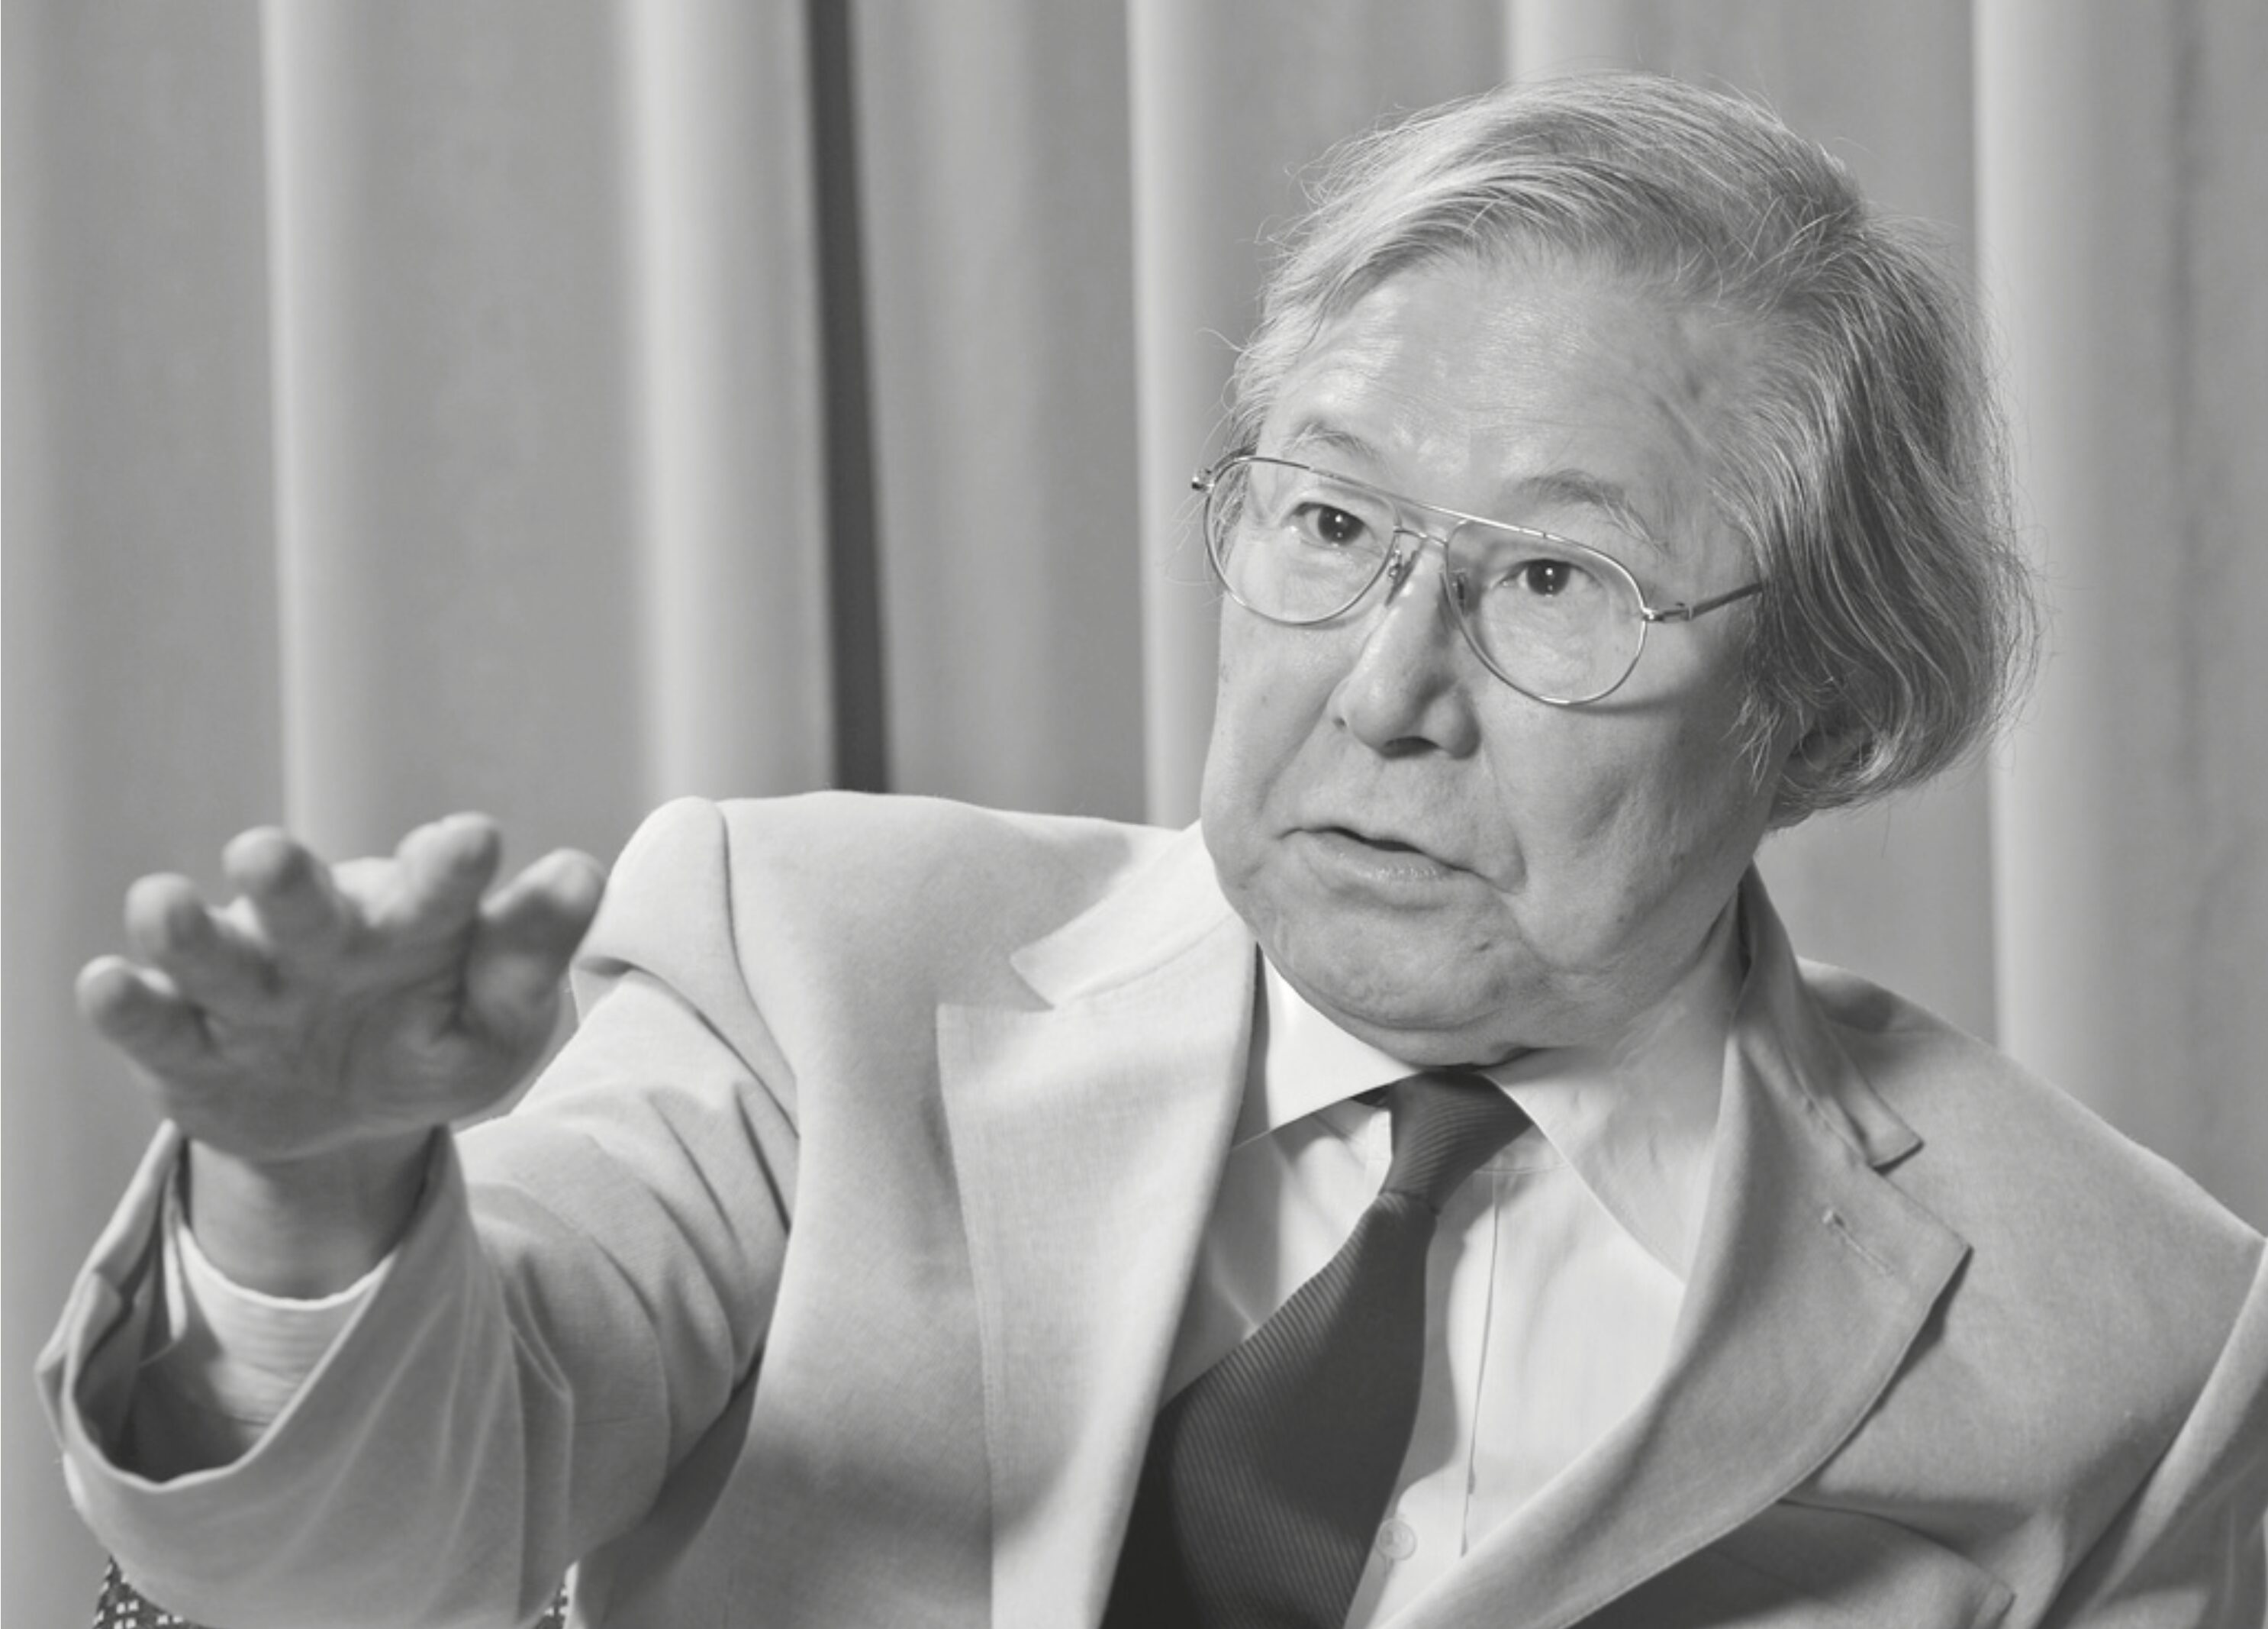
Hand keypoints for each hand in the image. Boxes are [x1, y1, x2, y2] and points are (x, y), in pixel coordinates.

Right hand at [79, 813, 605, 1166]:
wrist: (350, 1114)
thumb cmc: (435, 1033)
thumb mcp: (498, 1015)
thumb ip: (528, 954)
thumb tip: (583, 872)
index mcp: (412, 923)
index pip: (438, 891)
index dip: (451, 869)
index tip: (470, 842)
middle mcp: (320, 939)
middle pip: (304, 906)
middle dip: (284, 883)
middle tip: (265, 855)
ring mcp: (250, 990)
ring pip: (214, 957)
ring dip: (188, 933)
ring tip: (161, 901)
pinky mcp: (189, 1047)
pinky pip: (155, 1024)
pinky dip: (128, 1005)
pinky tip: (107, 980)